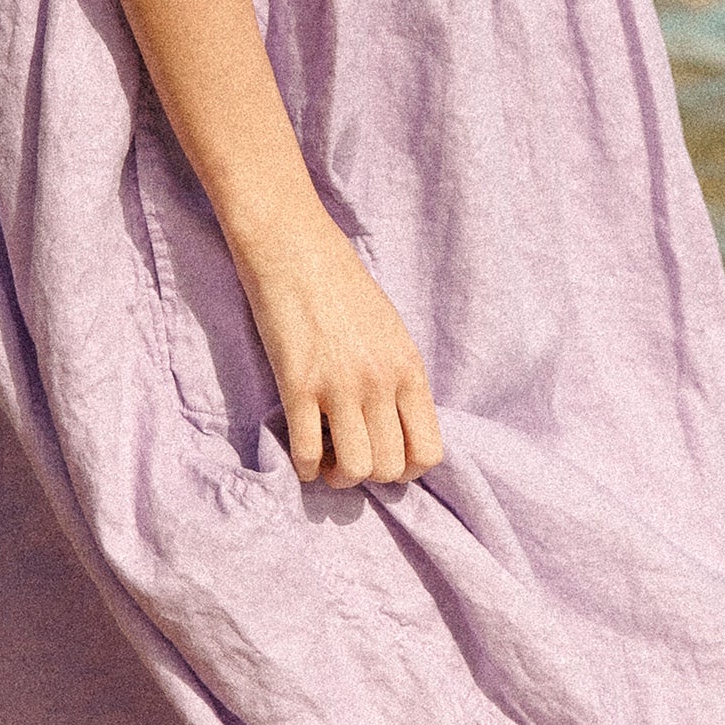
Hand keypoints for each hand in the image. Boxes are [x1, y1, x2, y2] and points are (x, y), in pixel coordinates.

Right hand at [232, 201, 445, 488]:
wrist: (295, 248)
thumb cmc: (342, 287)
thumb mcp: (390, 332)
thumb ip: (398, 378)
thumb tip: (395, 427)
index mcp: (409, 369)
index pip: (428, 452)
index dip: (407, 471)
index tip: (385, 459)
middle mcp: (381, 382)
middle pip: (390, 468)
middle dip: (370, 475)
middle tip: (350, 458)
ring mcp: (340, 385)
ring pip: (355, 469)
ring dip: (338, 476)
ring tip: (327, 460)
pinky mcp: (298, 384)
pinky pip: (307, 452)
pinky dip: (304, 467)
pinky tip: (301, 456)